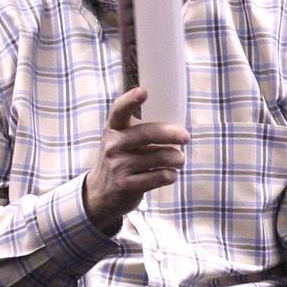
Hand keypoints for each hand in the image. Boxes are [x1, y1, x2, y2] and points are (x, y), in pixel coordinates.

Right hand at [82, 87, 189, 235]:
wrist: (99, 194)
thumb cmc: (119, 161)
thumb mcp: (120, 142)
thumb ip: (140, 130)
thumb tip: (178, 125)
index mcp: (113, 130)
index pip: (119, 111)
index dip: (130, 100)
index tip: (142, 92)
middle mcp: (113, 146)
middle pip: (148, 134)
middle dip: (173, 134)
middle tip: (186, 137)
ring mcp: (119, 166)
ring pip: (162, 157)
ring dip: (177, 159)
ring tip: (178, 160)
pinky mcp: (127, 185)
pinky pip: (162, 176)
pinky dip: (171, 175)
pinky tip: (167, 175)